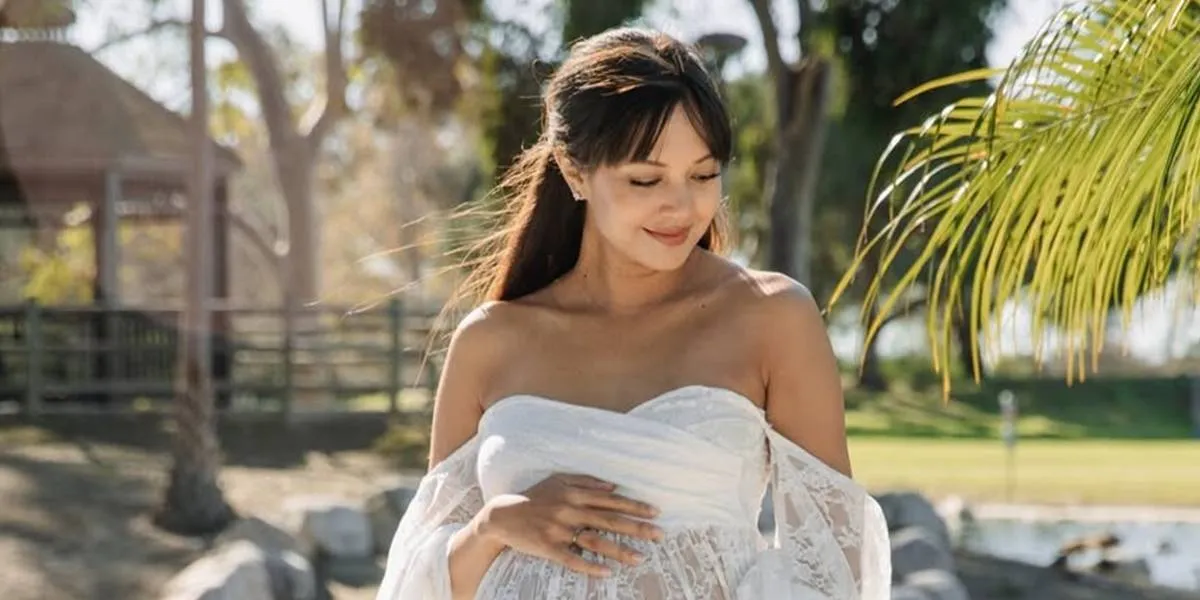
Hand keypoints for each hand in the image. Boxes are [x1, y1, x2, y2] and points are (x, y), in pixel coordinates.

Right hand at [478, 473, 663, 576]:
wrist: (502, 515)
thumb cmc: (534, 497)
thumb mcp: (558, 481)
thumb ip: (586, 481)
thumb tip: (613, 486)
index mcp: (574, 493)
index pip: (611, 500)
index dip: (634, 506)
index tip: (656, 512)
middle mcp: (569, 510)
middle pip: (609, 520)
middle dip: (637, 528)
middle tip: (660, 535)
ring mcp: (559, 530)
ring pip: (595, 541)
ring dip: (619, 550)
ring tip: (640, 559)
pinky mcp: (549, 547)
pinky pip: (572, 558)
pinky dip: (590, 565)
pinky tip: (607, 572)